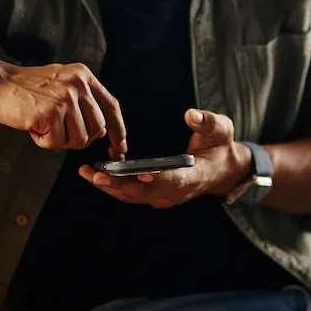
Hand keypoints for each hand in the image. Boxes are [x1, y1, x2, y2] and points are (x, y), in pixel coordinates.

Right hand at [0, 61, 126, 157]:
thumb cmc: (25, 87)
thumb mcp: (61, 82)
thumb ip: (82, 101)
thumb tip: (100, 129)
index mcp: (83, 76)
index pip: (111, 107)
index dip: (118, 131)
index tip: (118, 148)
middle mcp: (78, 86)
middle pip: (96, 129)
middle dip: (79, 138)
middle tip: (59, 131)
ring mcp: (65, 100)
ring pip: (78, 139)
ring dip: (58, 139)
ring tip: (43, 124)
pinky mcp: (49, 114)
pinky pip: (55, 142)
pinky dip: (42, 140)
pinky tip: (33, 126)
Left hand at [78, 109, 251, 207]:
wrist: (222, 169)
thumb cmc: (221, 147)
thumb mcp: (221, 130)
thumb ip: (207, 122)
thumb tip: (191, 114)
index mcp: (195, 176)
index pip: (176, 180)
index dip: (160, 178)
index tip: (143, 174)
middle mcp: (177, 191)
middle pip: (146, 192)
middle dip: (121, 184)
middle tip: (98, 174)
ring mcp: (164, 196)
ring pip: (134, 195)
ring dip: (111, 186)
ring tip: (88, 173)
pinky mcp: (154, 194)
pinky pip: (131, 193)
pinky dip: (114, 184)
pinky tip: (95, 173)